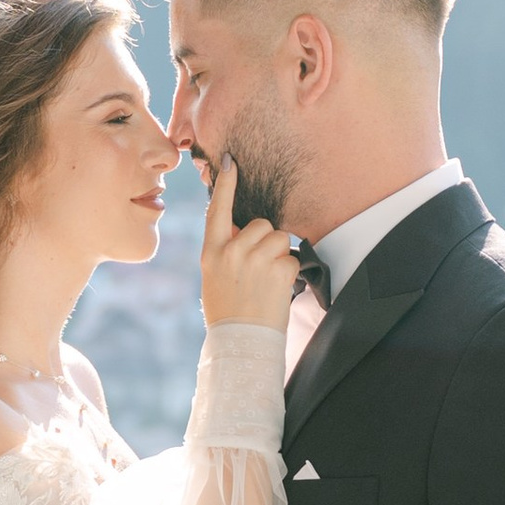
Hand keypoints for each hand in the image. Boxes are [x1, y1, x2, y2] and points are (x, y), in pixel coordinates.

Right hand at [198, 156, 299, 334]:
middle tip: (261, 268)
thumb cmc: (228, 310)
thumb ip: (227, 250)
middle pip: (262, 224)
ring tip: (268, 280)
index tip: (231, 162)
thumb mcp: (215, 276)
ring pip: (280, 238)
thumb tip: (246, 230)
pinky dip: (290, 273)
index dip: (225, 185)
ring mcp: (253, 260)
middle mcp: (231, 251)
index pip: (218, 210)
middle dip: (268, 241)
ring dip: (281, 255)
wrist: (240, 341)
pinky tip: (278, 290)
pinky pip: (292, 258)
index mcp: (211, 252)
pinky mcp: (275, 271)